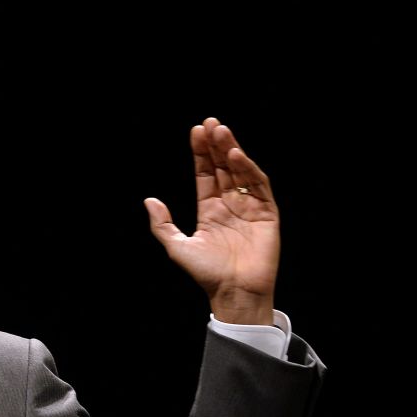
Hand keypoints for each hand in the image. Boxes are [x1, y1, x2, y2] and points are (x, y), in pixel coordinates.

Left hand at [146, 118, 278, 325]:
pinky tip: (236, 156)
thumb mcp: (177, 247)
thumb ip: (162, 224)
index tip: (196, 131)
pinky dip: (249, 170)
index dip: (201, 153)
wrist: (234, 293)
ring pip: (240, 172)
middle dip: (216, 145)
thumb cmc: (207, 274)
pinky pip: (259, 187)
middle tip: (210, 123)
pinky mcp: (267, 214)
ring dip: (231, 151)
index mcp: (209, 210)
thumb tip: (149, 200)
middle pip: (222, 168)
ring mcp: (249, 207)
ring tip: (221, 132)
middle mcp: (230, 205)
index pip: (205, 174)